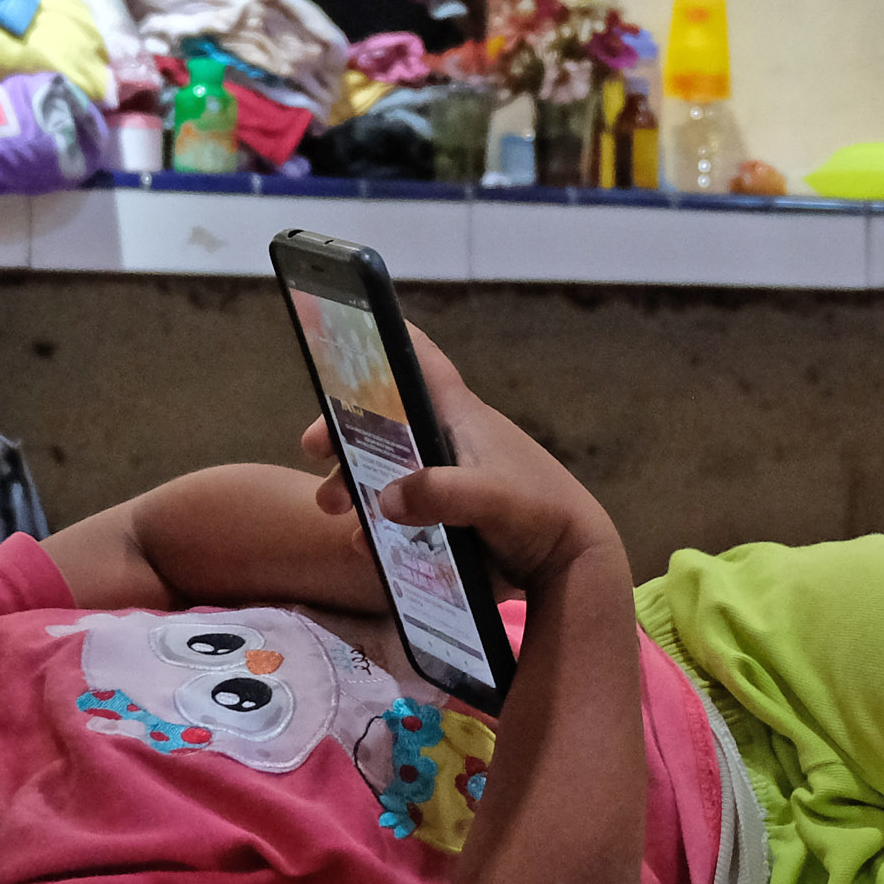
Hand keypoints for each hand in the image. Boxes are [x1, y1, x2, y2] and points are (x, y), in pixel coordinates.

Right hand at [300, 326, 622, 590]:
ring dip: (349, 483)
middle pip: (381, 420)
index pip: (418, 358)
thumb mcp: (493, 497)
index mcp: (459, 416)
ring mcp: (443, 479)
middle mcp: (445, 440)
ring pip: (381, 470)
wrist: (571, 564)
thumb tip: (387, 498)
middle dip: (341, 430)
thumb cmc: (541, 512)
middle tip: (312, 448)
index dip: (384, 333)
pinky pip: (397, 514)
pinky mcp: (444, 518)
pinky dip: (375, 525)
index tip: (344, 319)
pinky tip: (365, 547)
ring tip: (331, 506)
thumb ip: (443, 493)